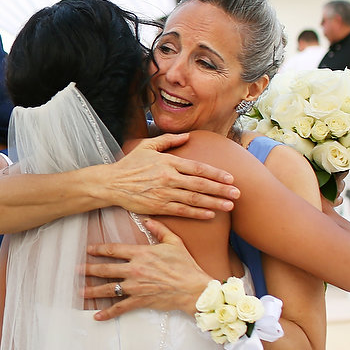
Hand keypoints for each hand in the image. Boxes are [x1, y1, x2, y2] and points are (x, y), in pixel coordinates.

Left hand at [82, 219, 212, 320]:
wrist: (194, 289)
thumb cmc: (186, 266)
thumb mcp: (174, 243)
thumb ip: (159, 230)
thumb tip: (147, 220)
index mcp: (141, 254)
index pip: (114, 250)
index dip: (99, 249)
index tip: (88, 249)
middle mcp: (134, 270)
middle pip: (105, 269)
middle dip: (88, 269)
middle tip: (75, 270)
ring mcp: (136, 286)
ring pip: (109, 288)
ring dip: (92, 290)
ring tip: (80, 291)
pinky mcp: (140, 301)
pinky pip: (121, 308)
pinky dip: (108, 313)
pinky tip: (97, 316)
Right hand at [105, 134, 238, 218]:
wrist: (111, 183)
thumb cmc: (129, 164)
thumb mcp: (147, 146)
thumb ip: (168, 140)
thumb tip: (187, 136)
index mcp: (168, 162)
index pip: (198, 168)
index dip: (216, 173)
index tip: (230, 178)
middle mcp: (168, 177)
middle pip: (201, 184)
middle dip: (221, 189)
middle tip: (238, 194)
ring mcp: (164, 193)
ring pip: (194, 198)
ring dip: (214, 202)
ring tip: (229, 205)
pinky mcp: (158, 206)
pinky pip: (182, 210)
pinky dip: (197, 213)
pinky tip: (210, 214)